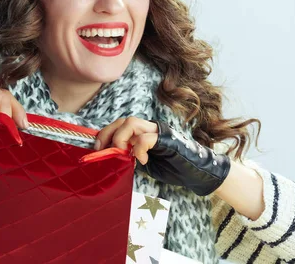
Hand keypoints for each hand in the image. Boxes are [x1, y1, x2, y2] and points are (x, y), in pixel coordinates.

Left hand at [96, 117, 230, 195]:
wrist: (197, 173)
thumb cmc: (173, 168)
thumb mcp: (146, 164)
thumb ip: (131, 159)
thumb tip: (111, 159)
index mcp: (144, 132)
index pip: (119, 125)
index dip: (105, 134)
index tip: (97, 150)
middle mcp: (150, 128)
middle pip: (122, 120)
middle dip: (108, 134)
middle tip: (104, 151)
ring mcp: (158, 131)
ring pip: (131, 123)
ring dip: (120, 139)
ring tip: (124, 154)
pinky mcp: (166, 139)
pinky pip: (145, 138)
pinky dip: (139, 149)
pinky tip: (143, 160)